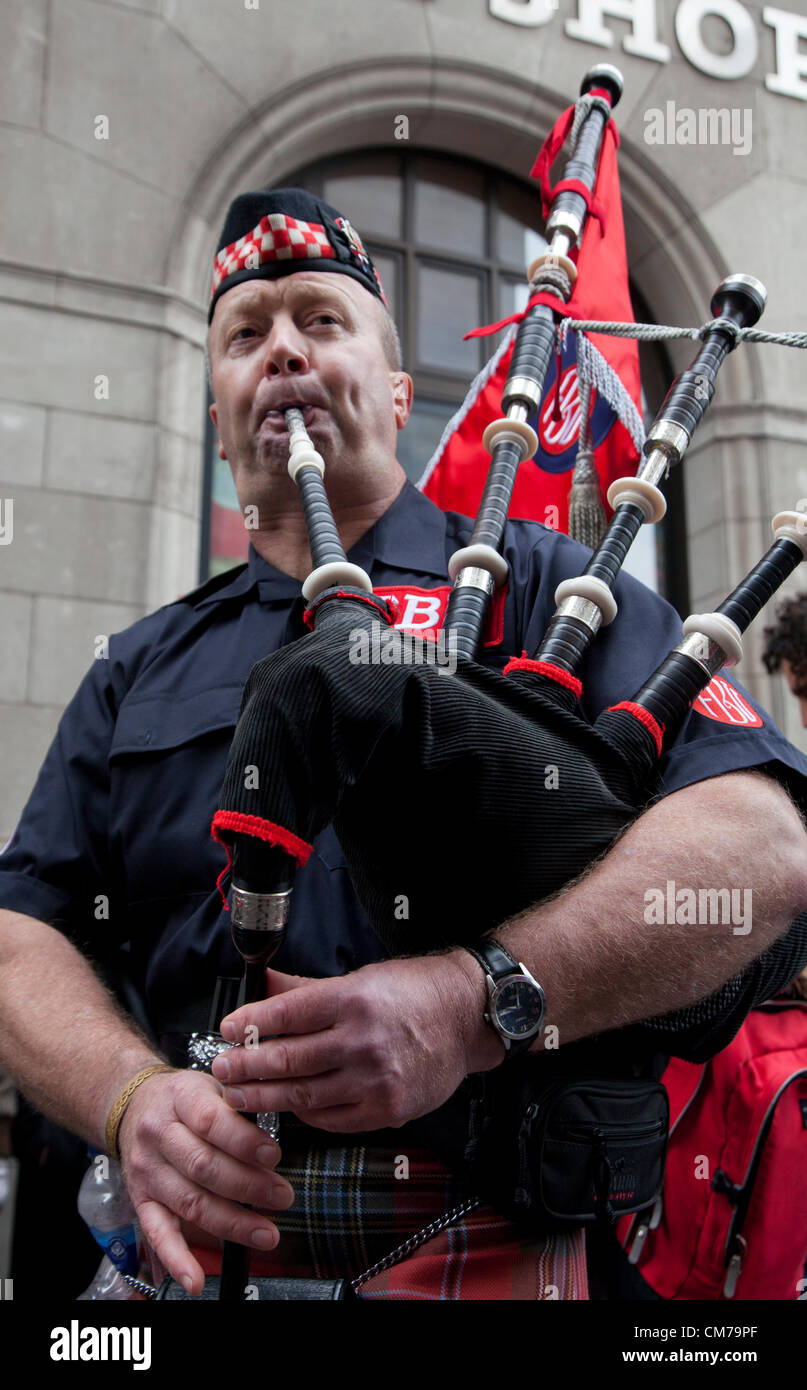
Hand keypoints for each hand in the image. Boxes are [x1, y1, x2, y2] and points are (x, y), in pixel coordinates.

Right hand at [116, 1068, 294, 1296]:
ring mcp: (147, 1170)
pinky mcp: (141, 1199)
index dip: (244, 1141)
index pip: (210, 1120)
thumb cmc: (185, 1099)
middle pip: (202, 1166)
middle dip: (248, 1186)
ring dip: (231, 1223)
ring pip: (190, 1202)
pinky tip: (195, 1280)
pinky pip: (158, 1233)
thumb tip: (277, 1128)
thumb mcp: (213, 1085)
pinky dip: (177, 1260)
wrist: (134, 1104)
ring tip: (267, 1234)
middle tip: (282, 1196)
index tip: (274, 1156)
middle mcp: (158, 1134)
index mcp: (180, 1097)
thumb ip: (241, 1105)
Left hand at [210, 953, 503, 1131]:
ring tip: (239, 1095)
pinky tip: (287, 1107)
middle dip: (247, 1066)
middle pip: (289, 1060)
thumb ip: (306, 988)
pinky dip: (305, 1115)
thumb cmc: (412, 993)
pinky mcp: (387, 1109)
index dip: (251, 1023)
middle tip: (222, 1068)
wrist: (465, 1018)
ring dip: (265, 1097)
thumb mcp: (359, 977)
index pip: (287, 1014)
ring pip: (304, 1095)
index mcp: (353, 999)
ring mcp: (375, 1080)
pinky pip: (331, 1119)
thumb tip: (261, 986)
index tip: (226, 1029)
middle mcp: (363, 1040)